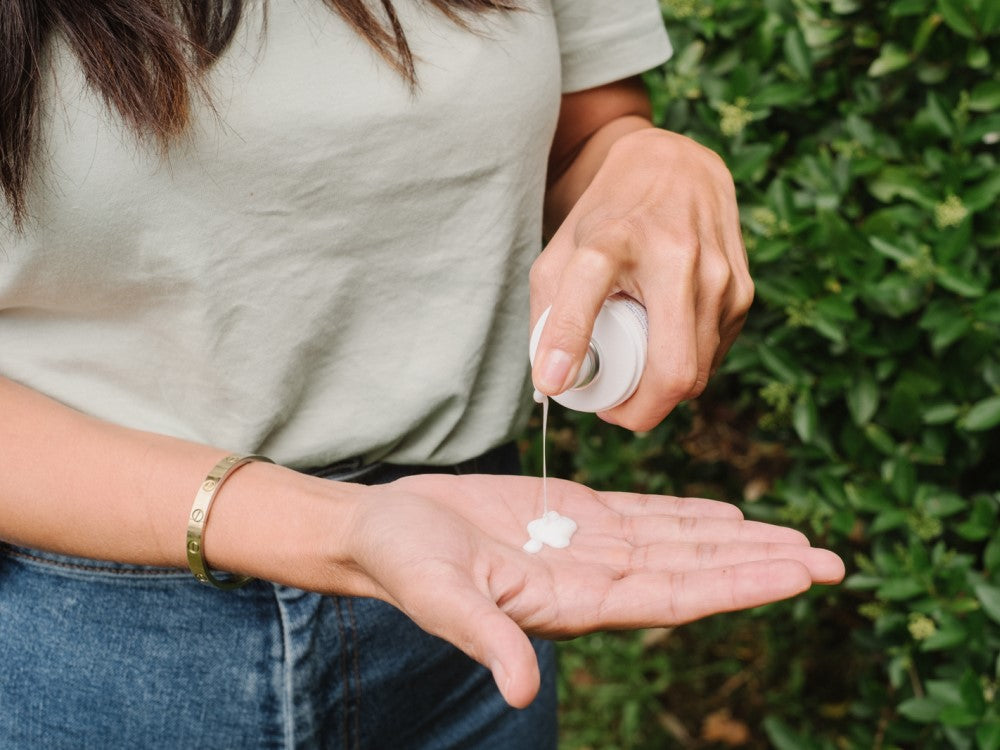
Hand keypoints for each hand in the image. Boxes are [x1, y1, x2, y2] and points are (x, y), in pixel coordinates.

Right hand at [343, 473, 843, 707]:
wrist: (380, 531)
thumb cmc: (402, 564)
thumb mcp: (439, 597)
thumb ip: (484, 639)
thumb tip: (522, 690)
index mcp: (570, 605)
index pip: (670, 598)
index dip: (734, 585)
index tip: (795, 576)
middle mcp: (592, 581)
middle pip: (692, 572)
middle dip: (759, 566)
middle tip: (831, 561)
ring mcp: (586, 548)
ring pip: (678, 541)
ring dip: (737, 539)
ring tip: (796, 537)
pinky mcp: (571, 515)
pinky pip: (645, 514)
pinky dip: (690, 513)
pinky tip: (729, 511)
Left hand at [531, 127, 753, 430]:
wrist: (674, 167)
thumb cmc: (608, 219)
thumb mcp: (562, 252)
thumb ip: (548, 314)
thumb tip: (552, 384)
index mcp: (612, 240)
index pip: (586, 292)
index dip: (568, 343)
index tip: (555, 384)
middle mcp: (673, 256)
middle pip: (672, 371)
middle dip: (640, 412)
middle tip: (613, 411)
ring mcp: (718, 274)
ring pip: (698, 374)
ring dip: (663, 392)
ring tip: (635, 376)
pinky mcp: (743, 289)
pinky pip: (715, 356)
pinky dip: (688, 366)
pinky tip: (667, 345)